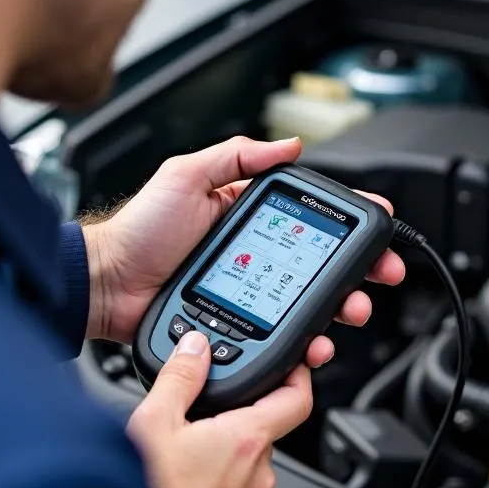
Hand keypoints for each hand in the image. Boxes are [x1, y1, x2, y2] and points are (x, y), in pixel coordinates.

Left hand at [82, 136, 404, 347]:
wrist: (108, 285)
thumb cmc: (139, 229)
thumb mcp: (187, 175)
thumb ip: (236, 156)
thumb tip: (290, 145)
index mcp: (249, 215)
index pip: (312, 218)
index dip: (350, 224)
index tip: (380, 228)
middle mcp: (258, 254)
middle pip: (324, 264)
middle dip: (360, 272)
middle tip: (378, 276)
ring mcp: (251, 292)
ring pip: (311, 303)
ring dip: (340, 308)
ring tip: (349, 311)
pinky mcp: (241, 325)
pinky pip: (283, 335)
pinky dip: (306, 341)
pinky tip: (314, 342)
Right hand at [127, 330, 311, 487]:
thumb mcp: (152, 423)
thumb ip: (180, 378)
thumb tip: (196, 348)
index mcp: (247, 441)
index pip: (297, 399)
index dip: (298, 376)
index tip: (292, 365)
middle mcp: (259, 476)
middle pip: (262, 431)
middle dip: (234, 419)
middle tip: (198, 416)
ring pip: (247, 466)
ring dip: (222, 455)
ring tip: (181, 456)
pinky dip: (216, 486)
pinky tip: (182, 487)